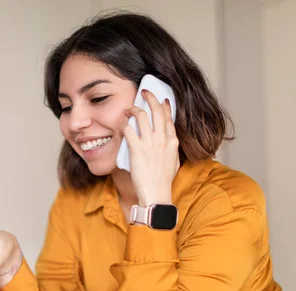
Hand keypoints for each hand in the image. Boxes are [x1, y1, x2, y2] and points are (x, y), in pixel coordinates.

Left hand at [122, 89, 179, 205]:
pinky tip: (122, 124)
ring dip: (133, 109)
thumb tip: (167, 142)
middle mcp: (162, 139)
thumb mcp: (173, 162)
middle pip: (157, 110)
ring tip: (128, 109)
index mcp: (172, 142)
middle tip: (145, 92)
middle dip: (150, 97)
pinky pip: (129, 129)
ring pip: (142, 116)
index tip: (162, 100)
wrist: (156, 193)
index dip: (165, 106)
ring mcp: (150, 143)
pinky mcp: (136, 149)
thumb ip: (170, 149)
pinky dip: (124, 124)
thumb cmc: (163, 181)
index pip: (169, 118)